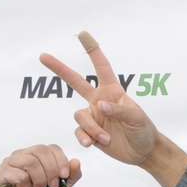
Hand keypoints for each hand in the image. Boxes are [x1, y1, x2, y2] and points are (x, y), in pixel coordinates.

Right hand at [0, 144, 81, 186]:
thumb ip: (71, 175)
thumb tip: (76, 161)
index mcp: (36, 156)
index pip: (52, 148)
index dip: (61, 161)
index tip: (64, 176)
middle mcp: (22, 155)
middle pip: (41, 150)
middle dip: (51, 170)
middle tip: (51, 186)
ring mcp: (9, 162)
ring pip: (30, 162)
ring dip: (39, 181)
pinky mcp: (0, 173)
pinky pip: (19, 175)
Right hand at [40, 33, 186, 186]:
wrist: (143, 151)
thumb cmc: (143, 129)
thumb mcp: (137, 117)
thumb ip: (119, 110)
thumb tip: (99, 106)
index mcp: (112, 91)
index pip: (101, 67)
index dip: (93, 51)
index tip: (84, 34)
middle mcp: (99, 100)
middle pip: (75, 82)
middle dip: (59, 69)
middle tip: (43, 56)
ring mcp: (93, 116)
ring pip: (80, 116)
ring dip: (91, 128)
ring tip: (105, 138)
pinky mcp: (89, 132)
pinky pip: (79, 132)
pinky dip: (85, 137)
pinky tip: (92, 143)